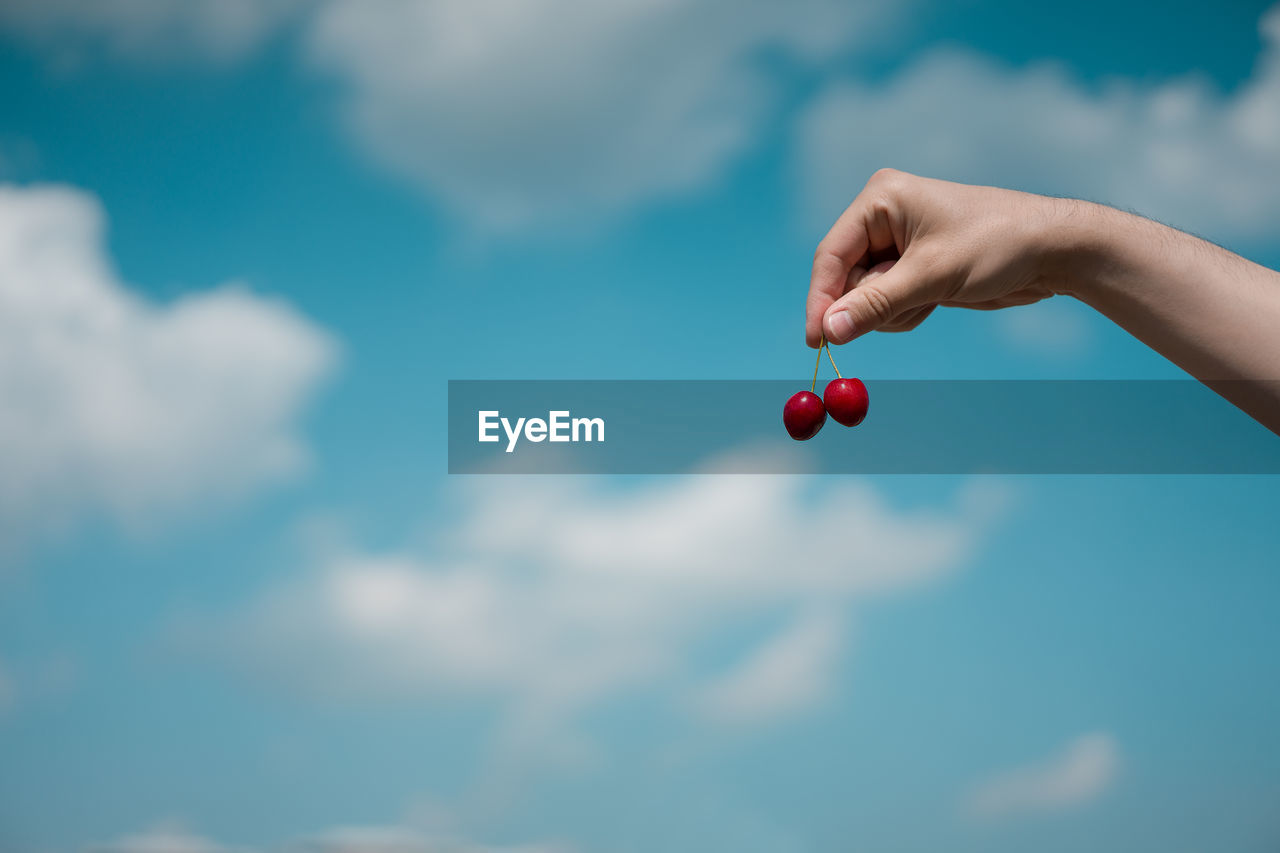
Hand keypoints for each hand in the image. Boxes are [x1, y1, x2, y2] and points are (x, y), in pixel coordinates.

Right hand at [806, 168, 1072, 346]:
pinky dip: (906, 313)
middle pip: (845, 280)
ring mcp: (897, 243)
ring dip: (892, 312)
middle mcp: (883, 217)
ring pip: (866, 297)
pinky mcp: (913, 266)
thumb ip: (876, 305)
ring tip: (931, 299)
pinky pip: (887, 303)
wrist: (1053, 251)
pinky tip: (936, 301)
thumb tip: (829, 331)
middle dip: (870, 306)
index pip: (830, 255)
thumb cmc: (997, 246)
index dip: (820, 300)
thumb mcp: (932, 277)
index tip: (815, 342)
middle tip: (905, 312)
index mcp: (880, 199)